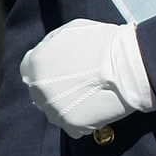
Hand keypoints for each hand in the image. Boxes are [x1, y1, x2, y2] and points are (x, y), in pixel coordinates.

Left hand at [20, 18, 155, 136]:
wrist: (127, 64)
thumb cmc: (103, 43)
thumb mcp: (70, 30)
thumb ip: (51, 44)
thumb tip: (46, 53)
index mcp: (36, 63)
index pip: (28, 71)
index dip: (45, 71)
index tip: (59, 72)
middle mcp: (39, 88)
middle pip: (41, 94)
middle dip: (55, 90)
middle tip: (78, 84)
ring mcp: (54, 109)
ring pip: (55, 112)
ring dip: (68, 106)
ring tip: (90, 95)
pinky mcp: (71, 124)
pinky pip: (72, 125)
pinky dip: (82, 119)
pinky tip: (96, 106)